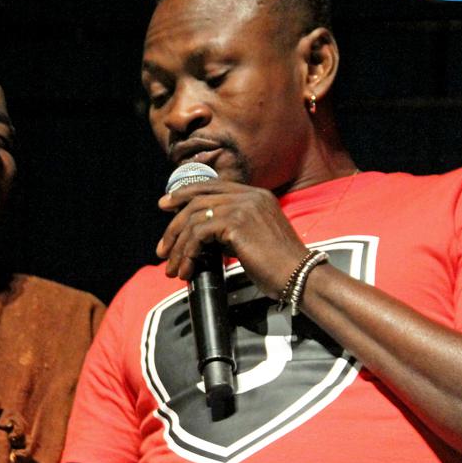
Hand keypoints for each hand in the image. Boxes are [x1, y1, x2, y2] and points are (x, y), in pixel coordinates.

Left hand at [157, 180, 306, 296]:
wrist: (300, 276)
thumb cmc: (278, 266)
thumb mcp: (252, 239)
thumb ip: (230, 230)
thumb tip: (200, 237)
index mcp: (256, 195)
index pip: (211, 186)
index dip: (184, 193)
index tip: (165, 205)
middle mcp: (249, 195)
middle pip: (197, 200)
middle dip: (174, 225)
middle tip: (161, 248)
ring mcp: (244, 206)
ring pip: (194, 218)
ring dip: (178, 246)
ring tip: (172, 269)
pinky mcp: (237, 223)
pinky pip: (198, 233)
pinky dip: (187, 253)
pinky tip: (187, 270)